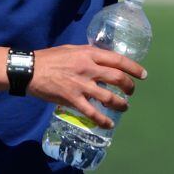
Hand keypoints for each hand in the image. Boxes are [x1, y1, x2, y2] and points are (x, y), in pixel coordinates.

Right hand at [27, 45, 146, 128]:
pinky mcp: (73, 99)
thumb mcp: (72, 50)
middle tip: (131, 91)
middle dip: (129, 86)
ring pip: (108, 97)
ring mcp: (81, 85)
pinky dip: (103, 120)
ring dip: (120, 104)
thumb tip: (101, 60)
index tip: (143, 74)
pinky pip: (92, 112)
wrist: (30, 70)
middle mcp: (88, 68)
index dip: (133, 68)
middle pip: (117, 78)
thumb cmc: (50, 58)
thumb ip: (88, 55)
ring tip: (124, 107)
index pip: (118, 60)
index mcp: (88, 54)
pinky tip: (109, 124)